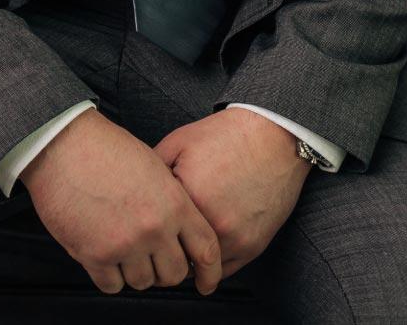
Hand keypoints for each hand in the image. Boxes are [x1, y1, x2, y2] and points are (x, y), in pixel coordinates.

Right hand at [19, 107, 223, 296]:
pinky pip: (113, 285)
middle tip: (152, 257)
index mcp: (174, 202)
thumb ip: (170, 199)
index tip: (205, 280)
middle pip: (174, 274)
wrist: (64, 144)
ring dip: (135, 270)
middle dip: (164, 269)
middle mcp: (154, 227)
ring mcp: (125, 244)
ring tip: (123, 248)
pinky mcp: (95, 255)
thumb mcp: (152, 165)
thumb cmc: (105, 148)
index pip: (207, 249)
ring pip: (143, 282)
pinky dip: (109, 275)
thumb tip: (178, 230)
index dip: (210, 271)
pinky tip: (104, 253)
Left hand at [153, 108, 311, 278]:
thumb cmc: (227, 136)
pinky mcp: (253, 246)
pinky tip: (203, 250)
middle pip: (175, 255)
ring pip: (199, 269)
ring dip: (188, 261)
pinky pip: (224, 271)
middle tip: (156, 245)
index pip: (155, 231)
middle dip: (164, 250)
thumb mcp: (180, 142)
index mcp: (190, 198)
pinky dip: (211, 265)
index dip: (146, 230)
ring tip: (180, 247)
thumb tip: (135, 191)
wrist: (272, 135)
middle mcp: (213, 224)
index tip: (142, 230)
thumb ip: (154, 169)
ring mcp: (235, 239)